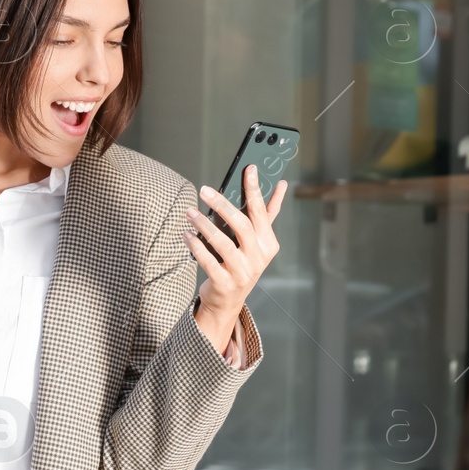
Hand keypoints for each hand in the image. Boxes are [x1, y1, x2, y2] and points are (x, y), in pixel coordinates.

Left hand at [183, 164, 287, 354]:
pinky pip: (207, 261)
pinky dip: (195, 245)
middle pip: (241, 225)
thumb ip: (267, 214)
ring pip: (222, 243)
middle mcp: (258, 258)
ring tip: (190, 212)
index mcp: (269, 244)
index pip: (261, 211)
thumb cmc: (242, 263)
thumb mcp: (257, 241)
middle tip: (205, 190)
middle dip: (222, 205)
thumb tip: (282, 186)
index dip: (255, 189)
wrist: (228, 301)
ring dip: (204, 225)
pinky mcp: (225, 283)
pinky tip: (186, 233)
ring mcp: (242, 273)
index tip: (249, 168)